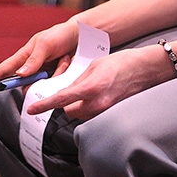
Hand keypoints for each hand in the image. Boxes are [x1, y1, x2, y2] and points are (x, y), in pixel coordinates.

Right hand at [0, 20, 78, 95]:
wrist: (83, 35)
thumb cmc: (61, 34)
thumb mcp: (47, 43)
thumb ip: (34, 59)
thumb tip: (19, 75)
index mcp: (24, 56)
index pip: (4, 70)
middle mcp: (32, 67)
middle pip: (24, 85)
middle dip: (35, 81)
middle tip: (47, 69)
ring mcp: (44, 74)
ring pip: (41, 87)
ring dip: (54, 74)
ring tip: (63, 59)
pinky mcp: (55, 79)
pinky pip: (55, 85)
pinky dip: (62, 75)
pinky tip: (67, 63)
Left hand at [26, 44, 166, 120]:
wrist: (144, 69)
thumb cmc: (121, 63)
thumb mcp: (94, 64)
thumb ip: (78, 79)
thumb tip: (67, 90)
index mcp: (91, 87)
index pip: (62, 99)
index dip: (44, 105)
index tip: (32, 109)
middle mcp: (96, 103)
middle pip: (69, 110)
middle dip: (67, 102)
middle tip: (75, 86)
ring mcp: (104, 110)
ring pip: (79, 113)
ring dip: (78, 104)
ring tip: (90, 88)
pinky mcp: (109, 113)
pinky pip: (92, 113)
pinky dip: (90, 105)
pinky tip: (98, 92)